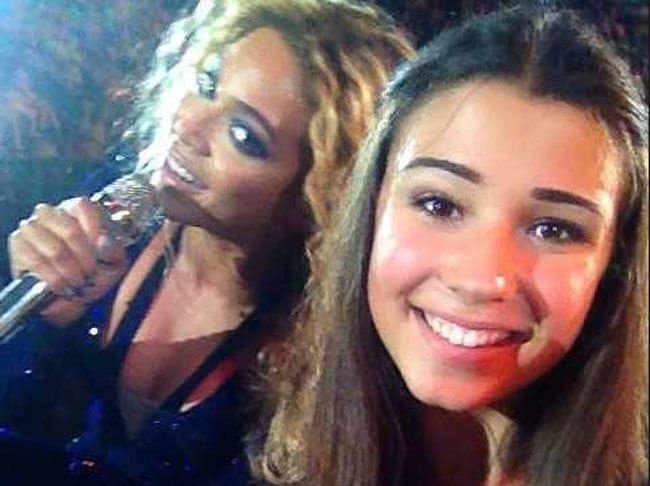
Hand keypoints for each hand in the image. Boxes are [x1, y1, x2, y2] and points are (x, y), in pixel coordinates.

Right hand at [8, 197, 127, 325]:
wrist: (71, 291)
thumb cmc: (95, 270)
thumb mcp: (115, 261)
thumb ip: (114, 249)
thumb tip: (103, 242)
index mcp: (77, 209)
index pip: (85, 208)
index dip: (96, 232)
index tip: (103, 254)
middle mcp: (52, 213)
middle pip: (70, 230)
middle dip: (85, 258)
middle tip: (91, 274)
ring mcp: (31, 227)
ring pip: (55, 248)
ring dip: (70, 271)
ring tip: (78, 282)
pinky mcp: (18, 245)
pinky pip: (36, 261)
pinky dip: (53, 277)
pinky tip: (62, 286)